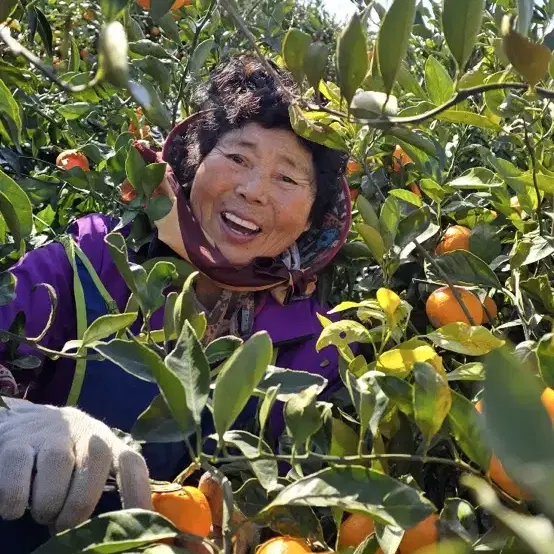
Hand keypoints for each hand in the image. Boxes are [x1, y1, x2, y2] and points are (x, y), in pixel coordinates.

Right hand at [0, 397, 151, 529]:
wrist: (16, 422)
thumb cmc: (60, 455)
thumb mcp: (85, 462)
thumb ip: (98, 487)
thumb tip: (109, 533)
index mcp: (105, 441)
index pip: (130, 462)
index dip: (137, 492)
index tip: (139, 524)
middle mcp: (82, 431)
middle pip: (95, 460)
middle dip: (80, 504)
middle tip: (64, 526)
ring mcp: (47, 434)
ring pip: (57, 466)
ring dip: (48, 505)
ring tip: (43, 512)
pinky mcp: (13, 444)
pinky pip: (17, 480)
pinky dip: (16, 504)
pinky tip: (15, 508)